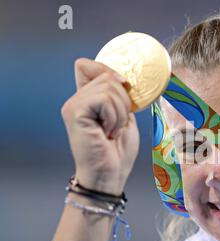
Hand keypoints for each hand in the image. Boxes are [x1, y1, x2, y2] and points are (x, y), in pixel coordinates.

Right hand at [61, 58, 139, 194]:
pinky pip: (104, 99)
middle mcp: (76, 99)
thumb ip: (118, 96)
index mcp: (86, 99)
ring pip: (108, 86)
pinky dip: (114, 116)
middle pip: (106, 75)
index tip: (122, 91)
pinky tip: (108, 133)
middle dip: (123, 100)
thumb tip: (121, 76)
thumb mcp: (124, 116)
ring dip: (120, 112)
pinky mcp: (75, 112)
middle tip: (117, 125)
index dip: (107, 70)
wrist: (110, 174)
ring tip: (113, 131)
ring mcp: (73, 105)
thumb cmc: (118, 151)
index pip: (87, 65)